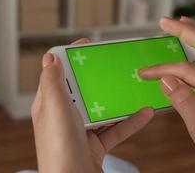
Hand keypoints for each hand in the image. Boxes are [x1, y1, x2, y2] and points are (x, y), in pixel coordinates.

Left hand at [31, 38, 153, 172]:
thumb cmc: (60, 149)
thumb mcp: (55, 109)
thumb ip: (52, 83)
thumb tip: (50, 57)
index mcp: (50, 105)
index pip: (58, 74)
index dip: (71, 58)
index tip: (88, 45)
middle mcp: (65, 117)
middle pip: (84, 90)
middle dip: (99, 78)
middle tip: (116, 64)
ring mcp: (81, 131)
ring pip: (103, 110)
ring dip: (119, 100)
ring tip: (135, 87)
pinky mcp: (96, 145)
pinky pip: (115, 129)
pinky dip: (130, 122)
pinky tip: (145, 113)